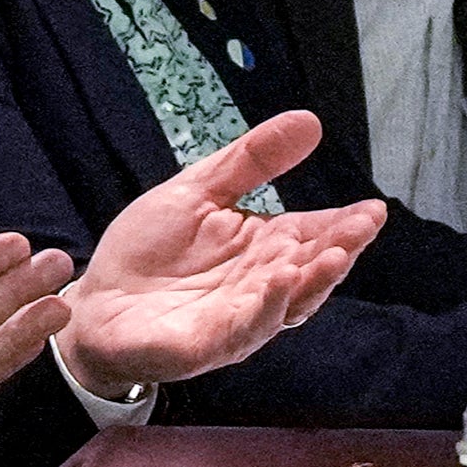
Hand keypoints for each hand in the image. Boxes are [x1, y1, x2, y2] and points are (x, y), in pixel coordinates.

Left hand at [60, 114, 385, 399]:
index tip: (373, 209)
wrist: (92, 303)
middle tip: (363, 226)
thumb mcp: (198, 190)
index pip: (314, 235)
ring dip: (312, 281)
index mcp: (263, 249)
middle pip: (311, 269)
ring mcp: (237, 319)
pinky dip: (263, 308)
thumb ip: (252, 160)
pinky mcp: (204, 345)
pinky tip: (277, 283)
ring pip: (287, 303)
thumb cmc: (148, 252)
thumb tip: (311, 121)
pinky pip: (241, 329)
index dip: (345, 224)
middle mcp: (261, 287)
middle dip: (340, 249)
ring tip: (332, 256)